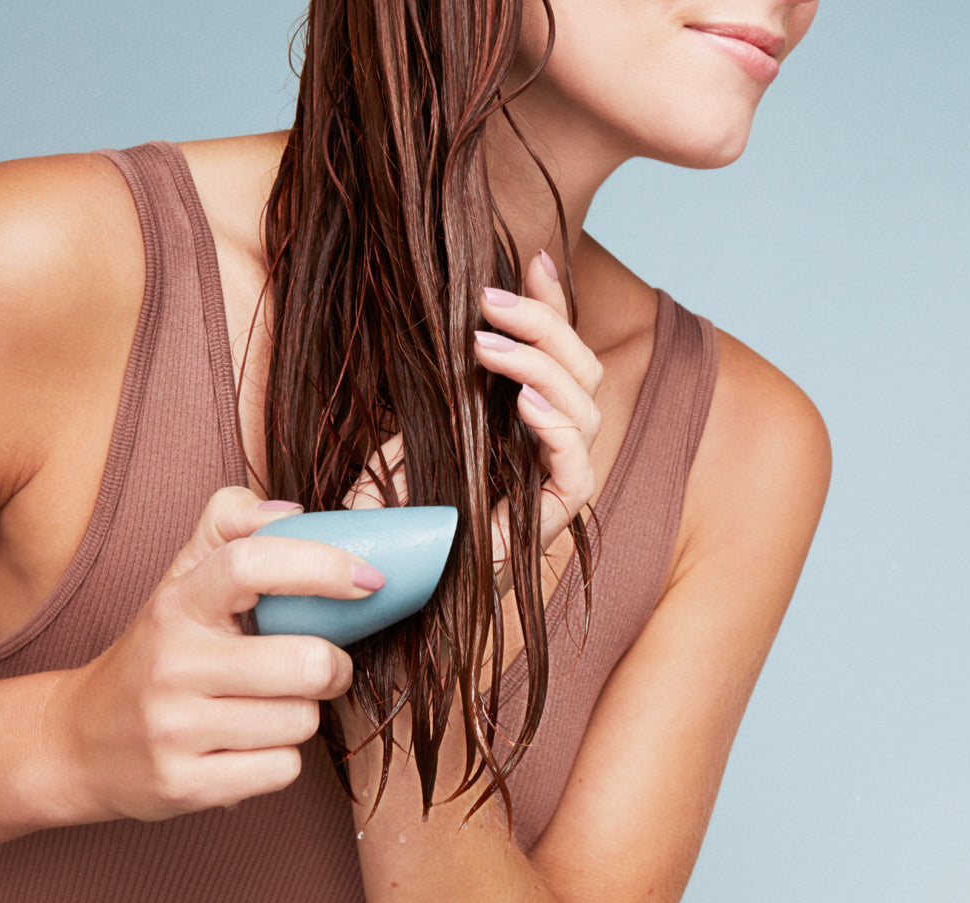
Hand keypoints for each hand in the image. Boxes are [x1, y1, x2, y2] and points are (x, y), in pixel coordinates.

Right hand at [48, 487, 384, 822]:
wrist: (79, 742)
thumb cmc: (156, 651)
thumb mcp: (179, 579)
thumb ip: (230, 524)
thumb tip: (294, 511)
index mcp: (177, 602)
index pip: (251, 563)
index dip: (322, 566)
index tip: (369, 580)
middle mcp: (172, 662)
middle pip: (306, 663)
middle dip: (334, 667)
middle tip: (322, 667)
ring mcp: (174, 729)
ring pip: (301, 721)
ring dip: (303, 715)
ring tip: (268, 709)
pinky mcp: (184, 786)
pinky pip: (282, 769)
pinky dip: (280, 760)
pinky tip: (247, 749)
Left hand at [345, 251, 602, 574]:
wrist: (381, 579)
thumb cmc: (390, 510)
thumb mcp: (403, 428)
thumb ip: (437, 389)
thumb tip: (451, 328)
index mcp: (518, 419)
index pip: (555, 353)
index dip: (552, 304)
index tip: (530, 256)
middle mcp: (544, 445)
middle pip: (582, 371)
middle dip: (543, 324)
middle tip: (486, 300)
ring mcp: (552, 482)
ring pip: (587, 408)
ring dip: (542, 365)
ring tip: (485, 345)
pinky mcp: (551, 520)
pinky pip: (578, 469)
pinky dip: (558, 429)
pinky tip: (524, 403)